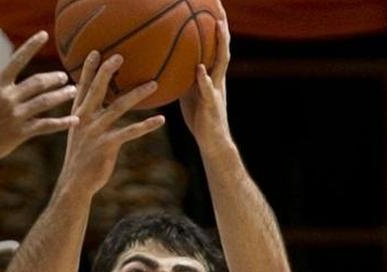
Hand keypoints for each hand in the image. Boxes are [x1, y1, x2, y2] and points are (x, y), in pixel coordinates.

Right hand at [0, 31, 78, 167]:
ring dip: (62, 95)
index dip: (31, 46)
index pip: (17, 60)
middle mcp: (8, 99)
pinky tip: (75, 120)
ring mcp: (15, 116)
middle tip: (64, 76)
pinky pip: (45, 126)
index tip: (44, 35)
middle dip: (54, 78)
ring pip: (45, 102)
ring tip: (72, 91)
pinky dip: (62, 123)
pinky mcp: (20, 134)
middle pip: (38, 82)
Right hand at [56, 52, 165, 199]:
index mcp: (78, 115)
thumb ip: (87, 118)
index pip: (82, 87)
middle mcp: (84, 120)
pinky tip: (160, 120)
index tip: (95, 51)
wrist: (75, 184)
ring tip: (154, 83)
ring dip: (137, 94)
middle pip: (97, 90)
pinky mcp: (106, 145)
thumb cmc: (80, 159)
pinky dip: (146, 126)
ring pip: (118, 107)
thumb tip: (97, 106)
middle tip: (120, 55)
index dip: (87, 69)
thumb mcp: (79, 134)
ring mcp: (95, 132)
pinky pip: (130, 132)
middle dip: (108, 71)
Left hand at [179, 13, 232, 155]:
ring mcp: (217, 90)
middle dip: (222, 25)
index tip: (210, 5)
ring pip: (221, 63)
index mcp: (212, 74)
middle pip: (223, 46)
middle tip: (219, 4)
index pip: (215, 45)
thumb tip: (163, 63)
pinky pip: (209, 91)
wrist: (212, 142)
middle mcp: (218, 78)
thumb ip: (181, 76)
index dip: (214, 25)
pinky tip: (200, 69)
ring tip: (218, 26)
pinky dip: (205, 79)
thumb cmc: (198, 118)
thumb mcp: (187, 92)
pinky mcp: (212, 106)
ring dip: (221, 44)